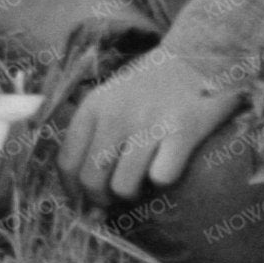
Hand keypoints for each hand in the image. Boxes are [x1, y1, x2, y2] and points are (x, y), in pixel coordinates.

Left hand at [59, 45, 245, 202]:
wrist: (196, 57)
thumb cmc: (150, 86)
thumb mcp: (109, 98)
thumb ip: (95, 134)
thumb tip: (84, 188)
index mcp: (92, 107)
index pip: (67, 163)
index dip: (73, 193)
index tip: (84, 205)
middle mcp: (114, 116)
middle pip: (92, 180)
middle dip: (102, 201)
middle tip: (116, 202)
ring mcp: (147, 123)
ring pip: (124, 186)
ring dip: (134, 195)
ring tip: (143, 183)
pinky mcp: (182, 131)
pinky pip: (161, 177)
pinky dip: (164, 180)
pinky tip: (168, 167)